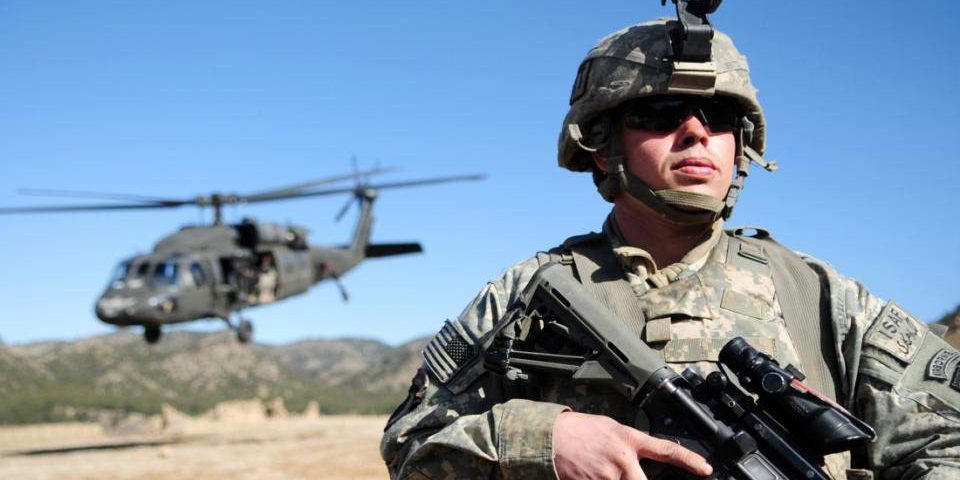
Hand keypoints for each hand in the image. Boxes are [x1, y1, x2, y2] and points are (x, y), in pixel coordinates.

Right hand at [553, 411, 712, 479]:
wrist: (550, 438)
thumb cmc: (579, 431)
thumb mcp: (610, 428)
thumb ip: (630, 444)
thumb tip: (642, 458)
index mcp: (628, 440)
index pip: (666, 450)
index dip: (689, 460)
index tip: (705, 469)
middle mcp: (622, 460)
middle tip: (625, 472)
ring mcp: (607, 476)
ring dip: (614, 479)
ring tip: (600, 468)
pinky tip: (592, 474)